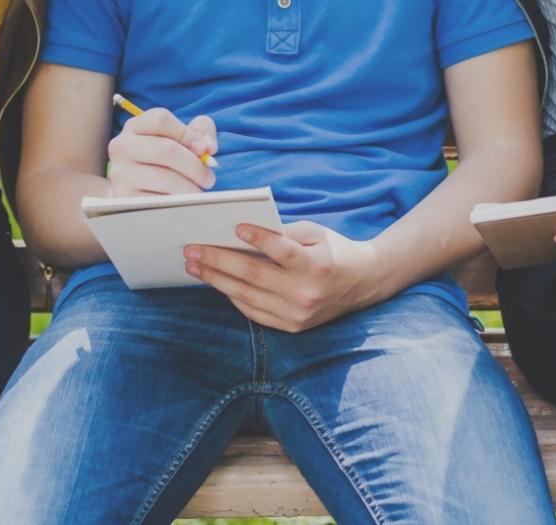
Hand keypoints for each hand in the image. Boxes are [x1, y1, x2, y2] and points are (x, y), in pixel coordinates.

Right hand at [105, 105, 217, 196]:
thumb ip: (200, 132)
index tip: (203, 149)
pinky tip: (183, 202)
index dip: (188, 134)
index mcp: (135, 126)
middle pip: (166, 150)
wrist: (136, 190)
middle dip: (195, 166)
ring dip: (190, 188)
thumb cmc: (164, 160)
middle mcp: (122, 146)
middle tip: (209, 179)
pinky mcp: (125, 198)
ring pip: (166, 178)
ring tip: (198, 191)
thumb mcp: (181, 137)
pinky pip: (159, 201)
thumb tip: (206, 148)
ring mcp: (121, 173)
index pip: (161, 120)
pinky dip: (177, 203)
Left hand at [185, 220, 384, 331]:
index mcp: (318, 265)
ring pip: (247, 296)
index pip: (282, 252)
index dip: (259, 239)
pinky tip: (216, 282)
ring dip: (216, 280)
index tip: (235, 228)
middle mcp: (307, 293)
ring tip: (194, 266)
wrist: (364, 283)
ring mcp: (298, 314)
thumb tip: (243, 234)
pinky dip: (233, 296)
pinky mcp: (292, 326)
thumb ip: (285, 233)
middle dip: (218, 261)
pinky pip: (254, 312)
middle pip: (255, 275)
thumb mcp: (317, 233)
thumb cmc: (335, 250)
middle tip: (191, 249)